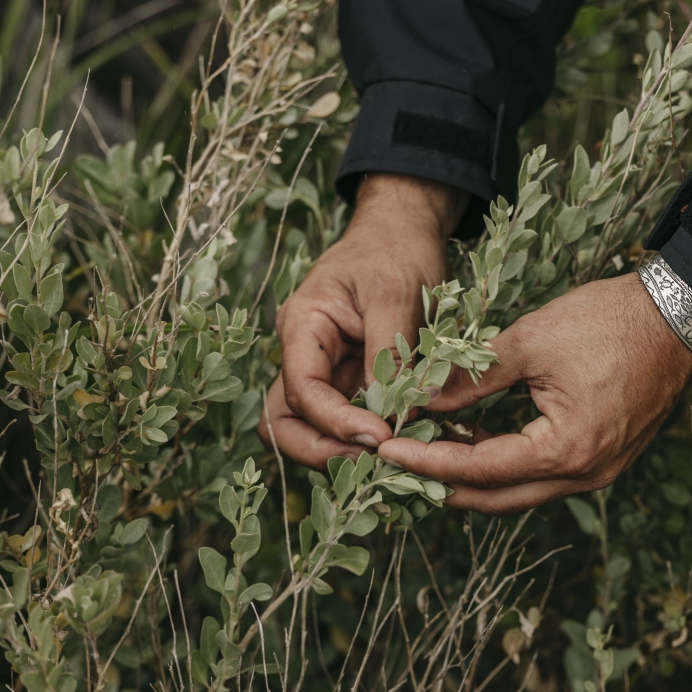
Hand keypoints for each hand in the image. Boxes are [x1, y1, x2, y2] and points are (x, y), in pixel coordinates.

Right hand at [260, 174, 467, 467]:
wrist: (404, 227)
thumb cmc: (397, 248)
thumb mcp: (397, 294)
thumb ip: (392, 354)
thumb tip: (400, 413)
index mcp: (302, 325)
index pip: (301, 389)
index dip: (334, 422)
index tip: (379, 437)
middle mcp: (304, 352)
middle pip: (287, 420)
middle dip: (323, 449)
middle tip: (375, 463)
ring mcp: (324, 367)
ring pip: (312, 426)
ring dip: (343, 448)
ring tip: (390, 457)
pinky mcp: (349, 377)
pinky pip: (348, 416)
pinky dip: (368, 434)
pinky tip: (403, 442)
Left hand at [376, 274, 691, 513]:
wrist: (678, 315)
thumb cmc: (609, 321)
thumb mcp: (531, 342)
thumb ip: (472, 377)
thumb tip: (421, 399)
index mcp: (566, 449)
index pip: (479, 469)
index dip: (427, 460)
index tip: (386, 449)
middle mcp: (585, 474)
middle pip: (497, 497)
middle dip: (443, 483)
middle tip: (397, 463)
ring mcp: (599, 471)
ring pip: (519, 492)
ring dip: (473, 477)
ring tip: (427, 450)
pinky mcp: (605, 459)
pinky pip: (543, 476)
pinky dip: (505, 466)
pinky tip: (475, 439)